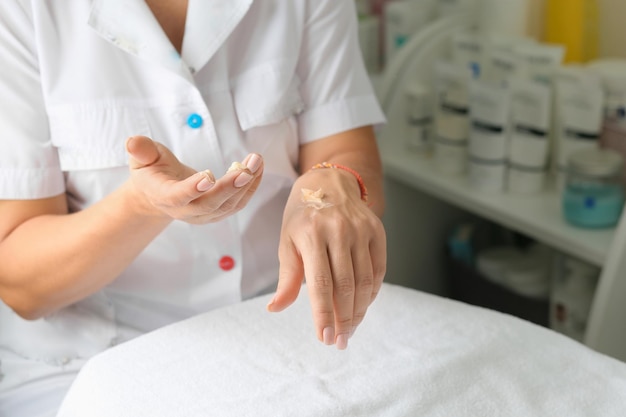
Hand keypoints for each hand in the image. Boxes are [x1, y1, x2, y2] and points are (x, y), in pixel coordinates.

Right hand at [125, 136, 263, 223]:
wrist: (160, 193)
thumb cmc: (152, 171)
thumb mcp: (143, 158)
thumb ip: (141, 150)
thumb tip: (133, 142)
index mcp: (165, 196)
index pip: (179, 196)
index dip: (193, 188)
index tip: (209, 176)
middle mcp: (186, 211)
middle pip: (210, 204)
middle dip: (230, 187)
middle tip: (247, 169)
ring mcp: (204, 215)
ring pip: (228, 205)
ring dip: (246, 184)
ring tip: (257, 160)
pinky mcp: (219, 212)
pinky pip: (238, 202)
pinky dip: (251, 186)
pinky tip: (258, 168)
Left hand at [268, 169, 385, 349]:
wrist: (329, 182)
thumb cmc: (302, 216)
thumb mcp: (287, 241)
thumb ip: (286, 277)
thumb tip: (275, 308)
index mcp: (311, 233)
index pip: (320, 283)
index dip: (324, 314)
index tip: (325, 338)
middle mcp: (339, 230)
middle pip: (346, 286)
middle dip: (344, 319)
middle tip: (340, 341)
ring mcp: (361, 229)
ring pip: (365, 281)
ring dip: (359, 311)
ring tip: (350, 329)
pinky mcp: (377, 231)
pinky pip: (378, 269)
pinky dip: (372, 292)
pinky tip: (363, 306)